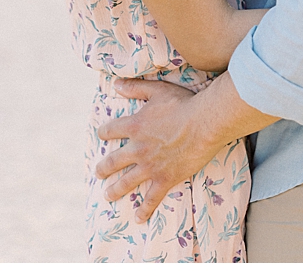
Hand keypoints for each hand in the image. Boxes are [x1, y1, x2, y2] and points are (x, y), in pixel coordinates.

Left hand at [93, 78, 211, 222]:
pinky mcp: (166, 178)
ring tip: (107, 196)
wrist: (204, 124)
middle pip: (113, 161)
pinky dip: (145, 209)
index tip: (101, 136)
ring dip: (115, 190)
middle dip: (103, 168)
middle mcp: (137, 148)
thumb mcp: (156, 90)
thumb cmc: (183, 104)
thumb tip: (115, 84)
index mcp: (134, 126)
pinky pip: (152, 197)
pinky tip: (138, 218)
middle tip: (98, 173)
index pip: (110, 131)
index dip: (104, 133)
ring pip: (127, 181)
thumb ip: (134, 87)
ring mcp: (150, 165)